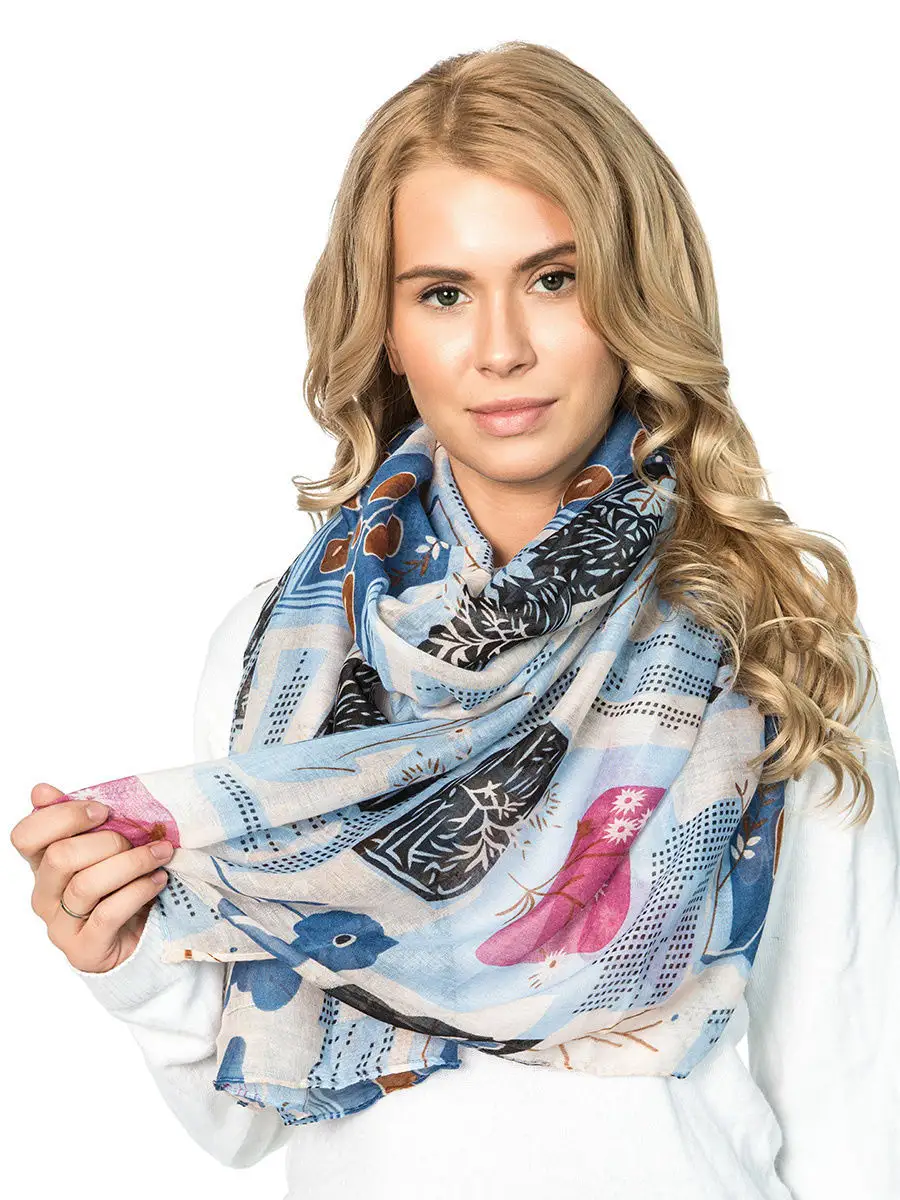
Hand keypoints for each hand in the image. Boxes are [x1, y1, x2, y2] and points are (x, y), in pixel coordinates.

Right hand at [10, 782, 173, 973]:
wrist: (137, 939)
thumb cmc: (119, 886)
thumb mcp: (105, 849)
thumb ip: (81, 820)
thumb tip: (40, 790)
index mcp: (42, 865)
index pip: (25, 836)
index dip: (62, 817)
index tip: (102, 810)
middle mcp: (44, 895)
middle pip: (60, 857)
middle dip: (108, 841)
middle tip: (142, 837)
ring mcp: (60, 926)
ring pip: (87, 884)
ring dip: (133, 863)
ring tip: (162, 855)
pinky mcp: (84, 949)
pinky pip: (108, 913)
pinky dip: (139, 890)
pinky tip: (158, 880)